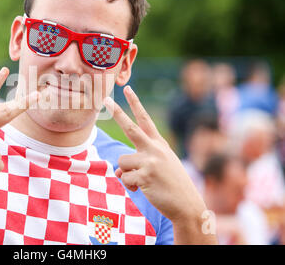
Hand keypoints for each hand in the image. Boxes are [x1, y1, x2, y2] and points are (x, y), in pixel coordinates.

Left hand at [104, 86, 206, 223]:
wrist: (188, 205)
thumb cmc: (172, 185)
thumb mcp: (158, 168)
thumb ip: (137, 164)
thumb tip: (117, 171)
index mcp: (159, 144)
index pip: (145, 119)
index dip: (135, 103)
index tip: (127, 89)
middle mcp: (155, 149)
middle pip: (130, 127)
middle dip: (117, 112)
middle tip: (106, 99)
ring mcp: (151, 161)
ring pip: (122, 162)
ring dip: (127, 174)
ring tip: (144, 181)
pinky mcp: (146, 176)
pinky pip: (125, 179)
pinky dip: (131, 187)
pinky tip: (145, 190)